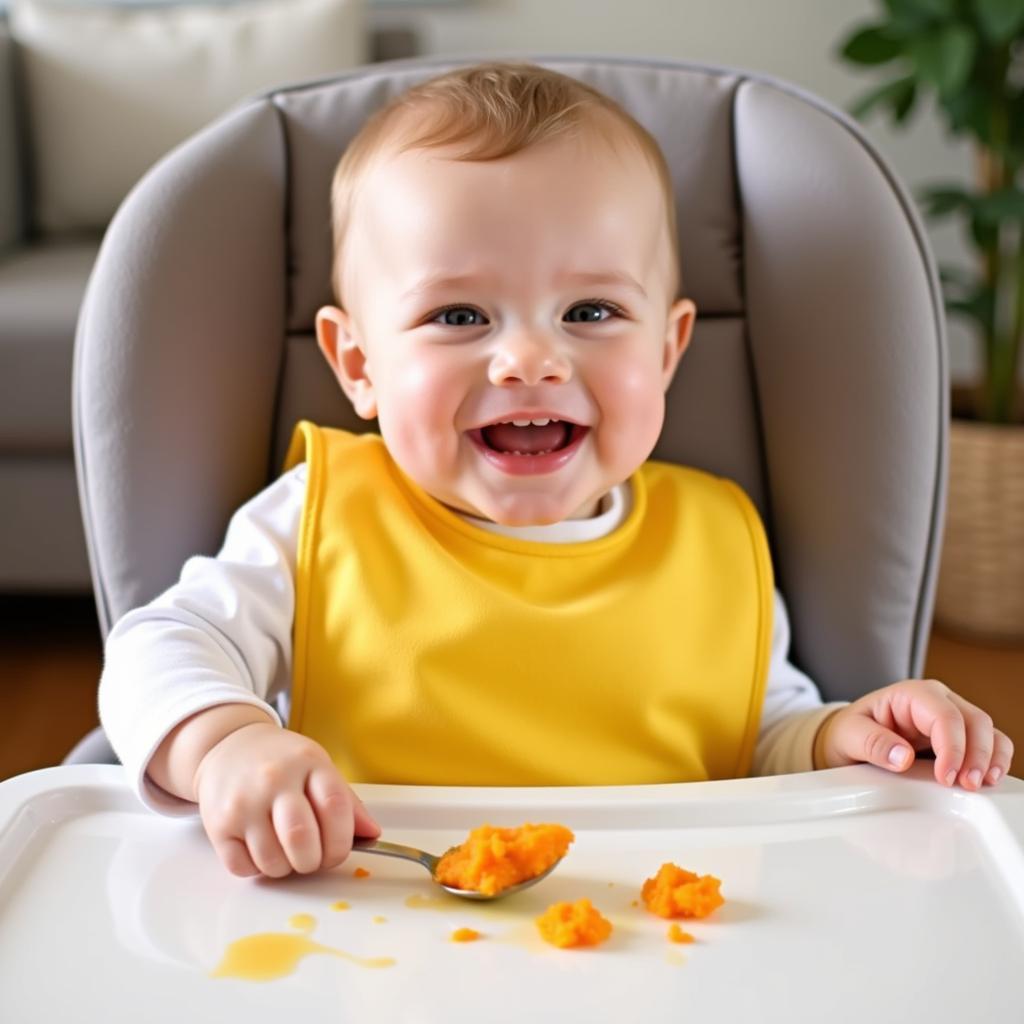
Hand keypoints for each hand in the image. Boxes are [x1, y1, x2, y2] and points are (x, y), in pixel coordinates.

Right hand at [193, 722, 380, 877]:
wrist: (229, 746)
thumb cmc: (280, 761)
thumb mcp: (318, 767)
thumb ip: (346, 802)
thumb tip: (372, 834)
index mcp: (308, 763)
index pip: (335, 808)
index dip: (342, 841)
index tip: (339, 850)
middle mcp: (274, 779)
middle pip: (301, 839)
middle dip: (314, 861)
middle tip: (313, 858)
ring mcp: (243, 802)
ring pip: (272, 861)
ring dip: (286, 868)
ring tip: (286, 850)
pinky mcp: (217, 823)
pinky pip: (243, 868)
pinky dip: (257, 869)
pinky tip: (261, 848)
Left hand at [813, 679, 1013, 789]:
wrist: (847, 739)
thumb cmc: (850, 731)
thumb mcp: (849, 735)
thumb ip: (873, 743)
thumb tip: (903, 758)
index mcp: (911, 695)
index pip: (944, 715)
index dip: (952, 746)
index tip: (946, 776)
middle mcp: (937, 701)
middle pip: (974, 721)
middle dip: (976, 754)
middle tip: (967, 784)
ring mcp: (951, 717)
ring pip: (987, 731)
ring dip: (990, 758)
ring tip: (979, 784)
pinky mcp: (959, 737)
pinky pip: (988, 744)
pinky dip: (993, 760)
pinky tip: (986, 779)